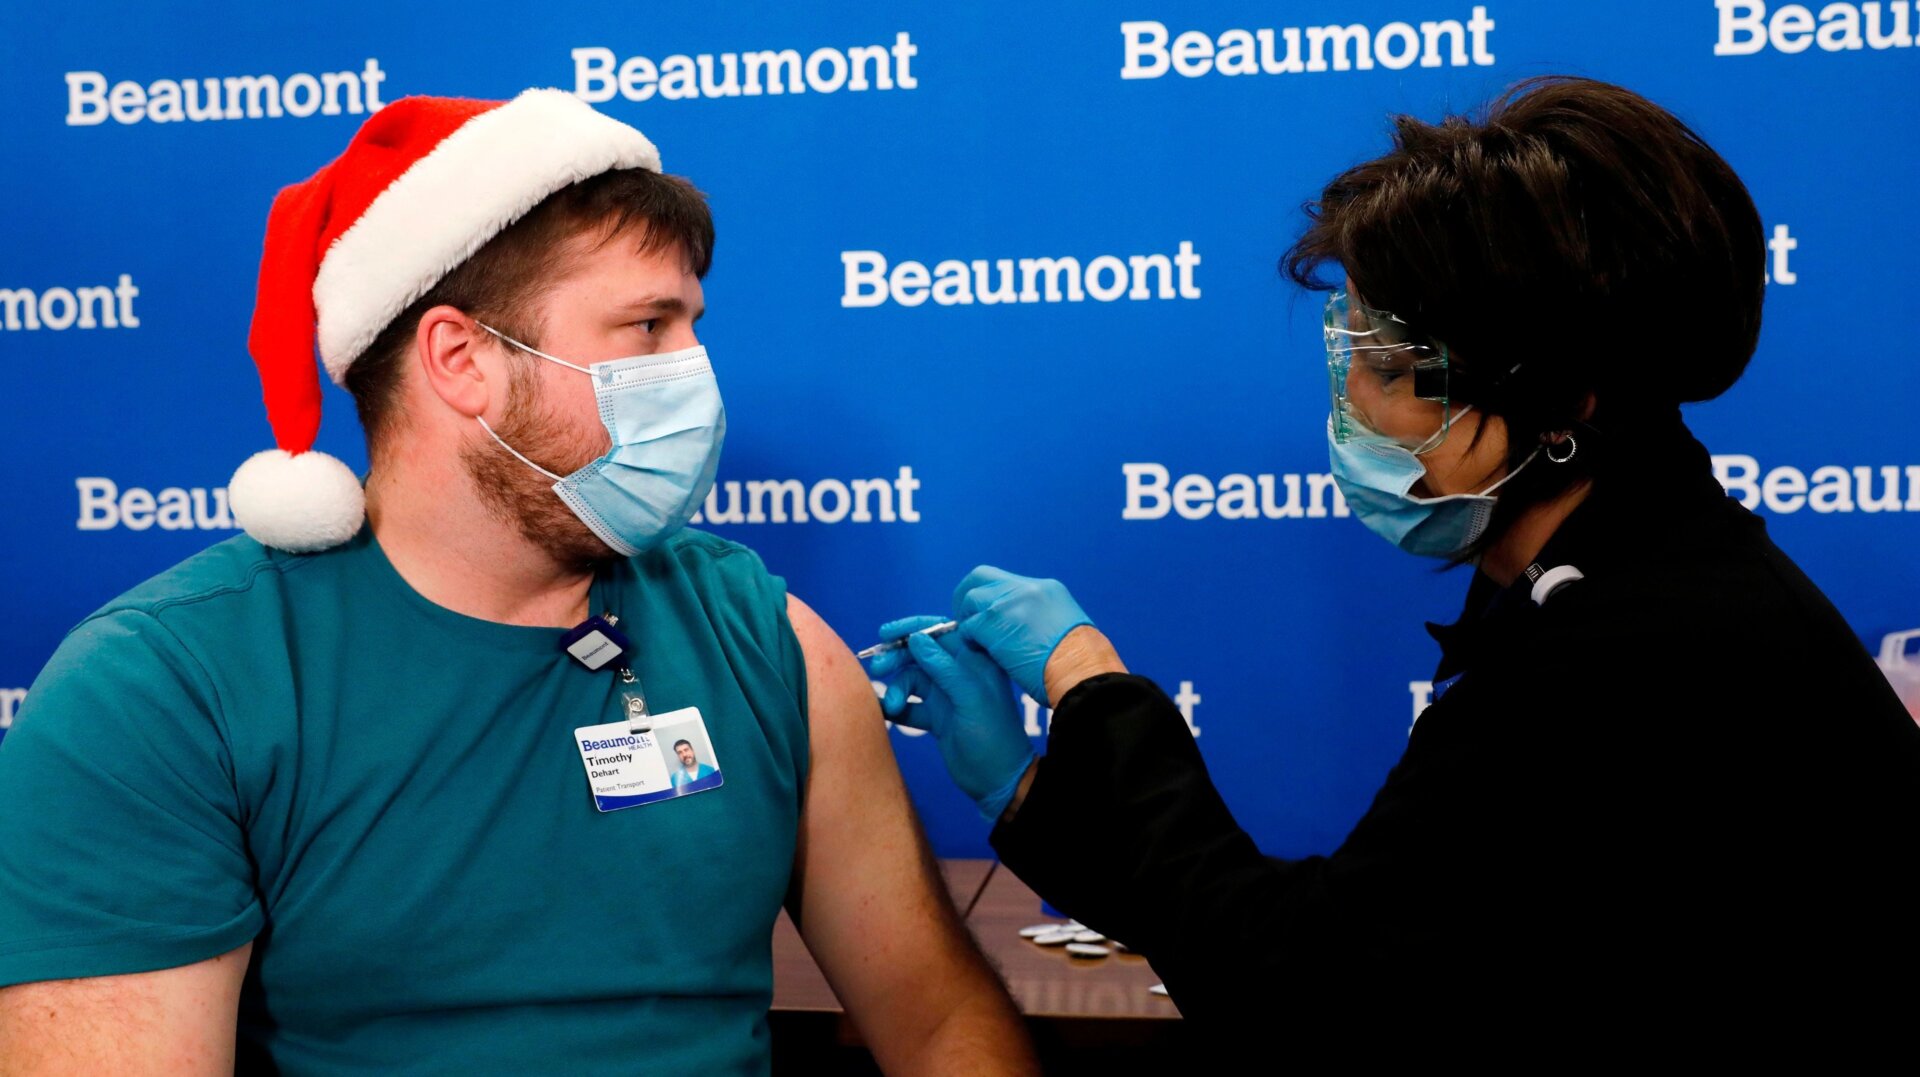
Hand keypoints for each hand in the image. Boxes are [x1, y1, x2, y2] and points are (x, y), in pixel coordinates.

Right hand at [871, 621, 1034, 820]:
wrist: (997, 782)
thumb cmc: (992, 737)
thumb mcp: (970, 699)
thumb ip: (944, 668)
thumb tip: (916, 639)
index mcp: (975, 661)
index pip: (941, 632)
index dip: (912, 629)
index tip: (885, 633)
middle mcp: (959, 673)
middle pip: (920, 654)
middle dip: (897, 659)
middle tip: (876, 669)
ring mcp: (947, 695)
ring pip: (911, 679)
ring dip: (896, 689)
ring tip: (891, 707)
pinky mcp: (936, 716)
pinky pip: (910, 704)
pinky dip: (895, 707)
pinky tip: (883, 712)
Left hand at [951, 566, 1093, 705]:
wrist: (1081, 673)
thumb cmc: (1081, 665)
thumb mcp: (1067, 629)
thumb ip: (1043, 621)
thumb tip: (1027, 631)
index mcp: (1048, 589)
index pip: (1008, 582)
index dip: (993, 597)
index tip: (987, 615)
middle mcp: (1027, 588)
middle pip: (981, 576)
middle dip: (967, 595)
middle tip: (966, 618)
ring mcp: (1008, 602)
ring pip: (971, 599)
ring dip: (968, 620)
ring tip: (973, 641)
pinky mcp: (992, 622)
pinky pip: (968, 626)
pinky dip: (968, 639)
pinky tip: (977, 653)